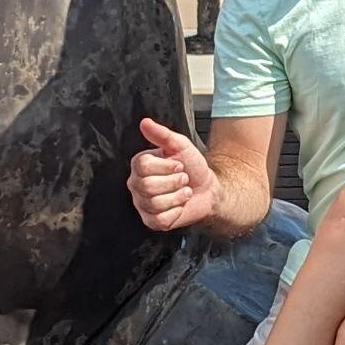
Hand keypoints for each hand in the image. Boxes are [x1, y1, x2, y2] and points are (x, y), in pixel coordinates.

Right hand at [128, 116, 220, 230]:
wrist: (208, 189)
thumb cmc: (192, 167)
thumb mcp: (181, 146)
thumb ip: (162, 134)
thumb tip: (144, 122)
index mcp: (140, 165)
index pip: (142, 166)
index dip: (166, 166)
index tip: (179, 165)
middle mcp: (136, 185)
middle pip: (147, 186)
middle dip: (174, 182)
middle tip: (183, 179)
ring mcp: (142, 204)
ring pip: (155, 203)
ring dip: (178, 197)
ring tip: (184, 191)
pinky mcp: (151, 221)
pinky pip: (160, 219)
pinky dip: (176, 211)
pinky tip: (180, 205)